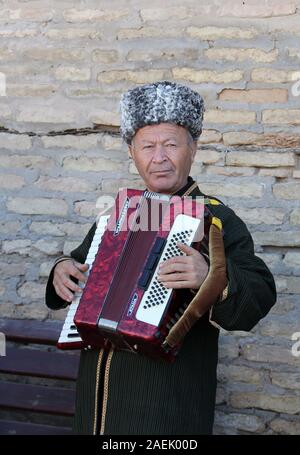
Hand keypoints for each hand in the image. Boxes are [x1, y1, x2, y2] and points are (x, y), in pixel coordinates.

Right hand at [53, 259, 88, 302]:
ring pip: (61, 287)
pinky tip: (68, 299)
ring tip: (72, 298)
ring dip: (67, 293)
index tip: (86, 281)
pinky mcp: (55, 284)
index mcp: (67, 266)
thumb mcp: (75, 263)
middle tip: (81, 291)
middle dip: (73, 287)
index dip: (80, 277)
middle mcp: (61, 273)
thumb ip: (81, 266)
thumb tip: (87, 266)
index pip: (74, 272)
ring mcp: (57, 279)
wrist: (59, 264)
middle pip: (66, 281)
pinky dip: (63, 296)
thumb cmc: (69, 265)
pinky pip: (58, 291)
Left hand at [163, 219, 226, 348]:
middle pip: (174, 267)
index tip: (161, 265)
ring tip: (160, 279)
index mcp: (191, 258)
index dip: (167, 262)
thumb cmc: (204, 265)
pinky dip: (171, 284)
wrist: (215, 276)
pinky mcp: (193, 283)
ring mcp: (192, 275)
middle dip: (165, 270)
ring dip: (166, 278)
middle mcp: (191, 266)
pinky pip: (180, 284)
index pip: (176, 259)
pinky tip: (166, 285)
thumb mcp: (197, 254)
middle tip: (159, 272)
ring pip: (176, 276)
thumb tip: (178, 243)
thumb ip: (186, 248)